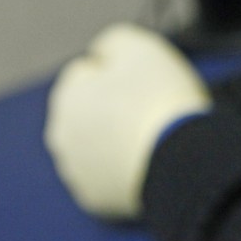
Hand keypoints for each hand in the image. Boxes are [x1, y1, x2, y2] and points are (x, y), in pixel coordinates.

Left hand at [44, 23, 210, 219]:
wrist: (179, 161)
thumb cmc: (158, 101)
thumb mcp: (139, 47)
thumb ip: (113, 41)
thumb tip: (103, 52)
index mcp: (67, 97)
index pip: (88, 72)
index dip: (119, 71)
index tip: (144, 80)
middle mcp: (61, 136)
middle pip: (89, 110)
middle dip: (111, 107)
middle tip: (149, 108)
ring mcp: (76, 172)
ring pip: (97, 145)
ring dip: (115, 138)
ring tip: (151, 136)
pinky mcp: (95, 200)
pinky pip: (108, 176)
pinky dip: (123, 169)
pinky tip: (147, 161)